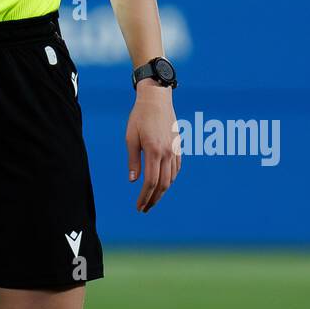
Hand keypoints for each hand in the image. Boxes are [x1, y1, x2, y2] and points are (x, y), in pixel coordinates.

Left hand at [126, 84, 181, 211]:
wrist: (157, 99)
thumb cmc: (139, 116)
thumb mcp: (131, 138)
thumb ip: (133, 160)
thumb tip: (133, 181)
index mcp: (154, 151)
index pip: (150, 182)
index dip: (145, 197)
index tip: (139, 207)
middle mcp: (167, 153)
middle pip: (162, 184)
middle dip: (153, 199)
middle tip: (144, 209)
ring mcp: (175, 150)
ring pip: (171, 179)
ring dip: (162, 192)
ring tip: (152, 199)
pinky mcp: (178, 147)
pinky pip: (177, 169)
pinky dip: (170, 180)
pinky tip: (163, 184)